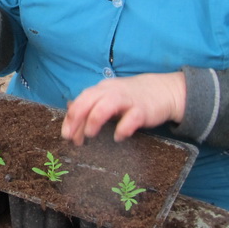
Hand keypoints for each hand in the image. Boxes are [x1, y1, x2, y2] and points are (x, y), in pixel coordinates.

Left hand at [62, 71, 185, 144]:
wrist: (162, 91)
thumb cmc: (130, 99)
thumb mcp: (108, 100)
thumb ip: (91, 109)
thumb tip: (71, 122)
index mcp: (101, 90)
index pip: (81, 101)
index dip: (71, 118)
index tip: (66, 134)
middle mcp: (111, 91)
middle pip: (88, 100)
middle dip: (76, 119)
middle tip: (71, 137)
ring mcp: (127, 99)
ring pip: (105, 105)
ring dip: (94, 120)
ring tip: (90, 135)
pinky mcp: (143, 109)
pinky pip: (131, 118)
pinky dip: (122, 129)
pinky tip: (118, 138)